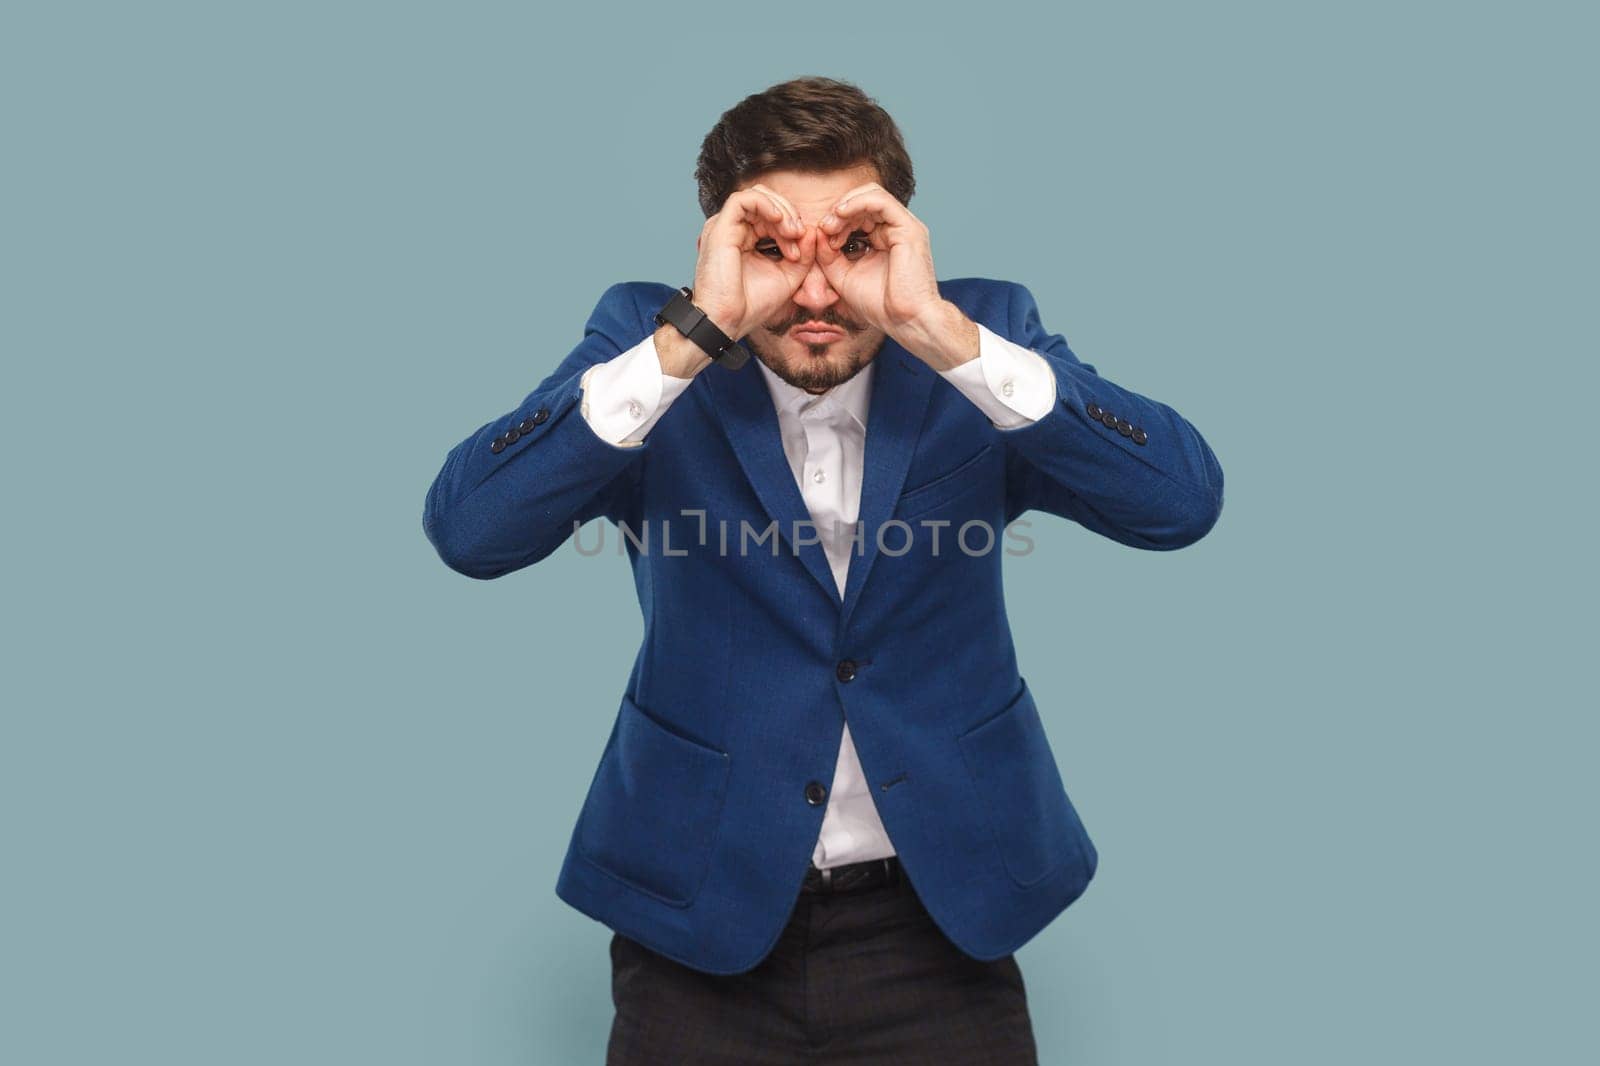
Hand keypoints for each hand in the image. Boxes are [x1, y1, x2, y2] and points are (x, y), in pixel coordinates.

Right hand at [692, 184, 817, 341]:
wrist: (727, 323)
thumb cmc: (750, 306)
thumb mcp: (788, 277)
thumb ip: (802, 255)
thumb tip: (812, 231)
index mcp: (744, 238)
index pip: (771, 215)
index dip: (792, 224)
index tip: (801, 250)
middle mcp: (732, 229)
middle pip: (766, 201)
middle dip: (789, 215)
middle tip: (800, 236)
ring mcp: (724, 227)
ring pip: (756, 196)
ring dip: (781, 211)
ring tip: (792, 232)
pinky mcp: (719, 228)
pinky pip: (743, 200)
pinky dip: (766, 205)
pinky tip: (780, 221)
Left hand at [814, 183, 943, 336]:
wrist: (906, 322)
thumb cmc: (881, 305)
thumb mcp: (844, 276)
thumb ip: (829, 254)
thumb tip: (817, 231)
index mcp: (884, 238)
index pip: (858, 214)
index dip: (836, 220)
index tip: (821, 239)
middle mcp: (896, 229)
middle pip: (863, 200)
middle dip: (838, 212)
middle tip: (823, 229)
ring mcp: (905, 226)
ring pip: (871, 195)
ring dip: (845, 207)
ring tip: (830, 224)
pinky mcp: (909, 228)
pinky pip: (880, 201)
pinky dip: (856, 204)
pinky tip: (840, 215)